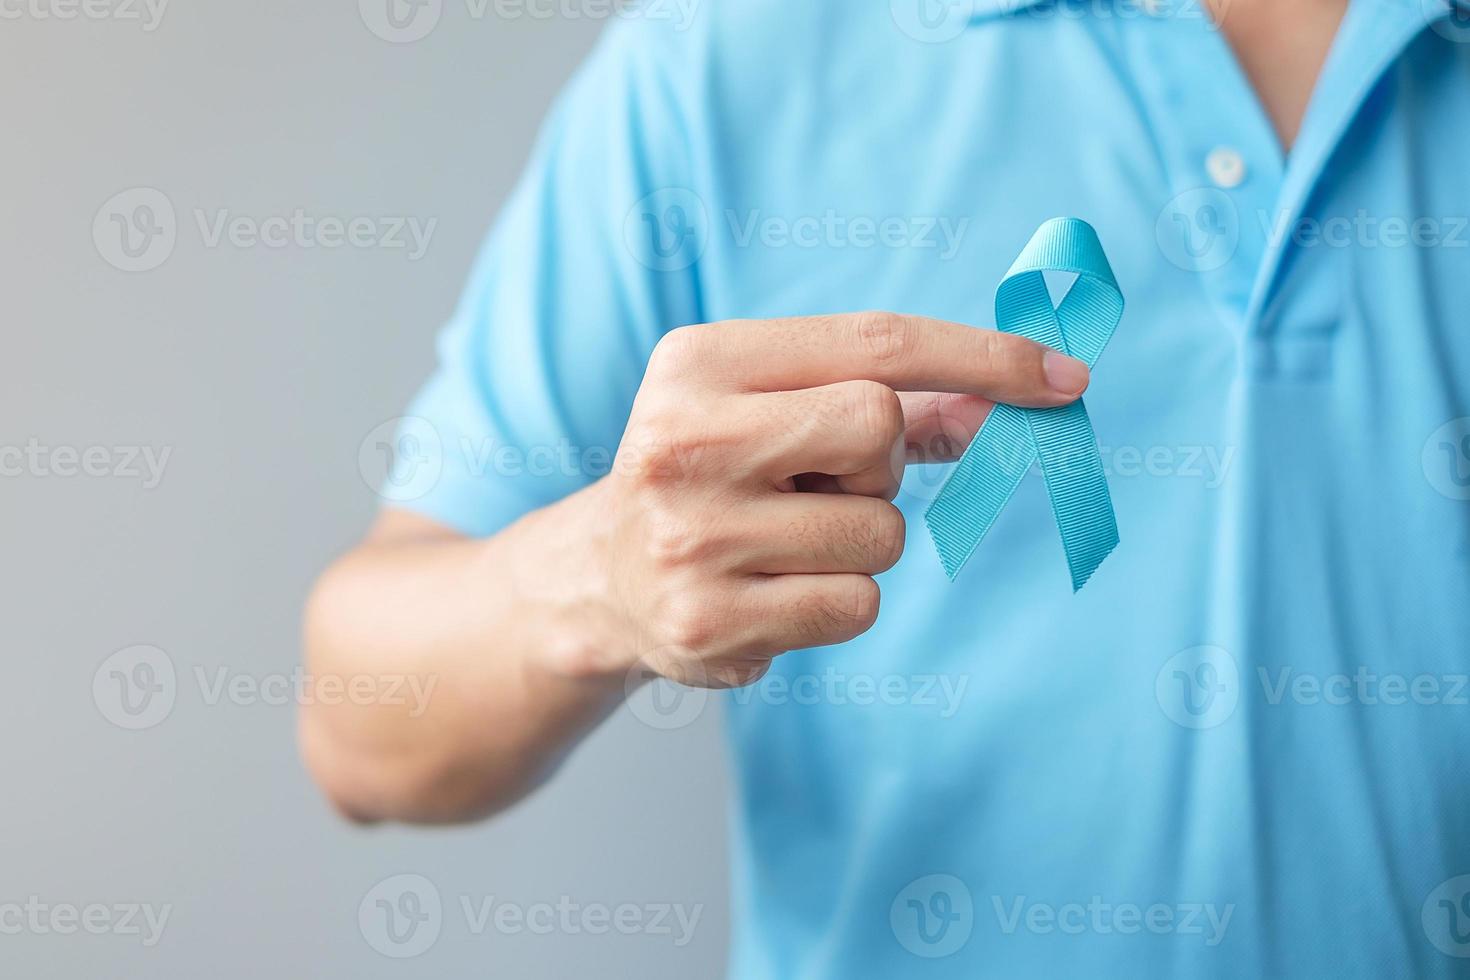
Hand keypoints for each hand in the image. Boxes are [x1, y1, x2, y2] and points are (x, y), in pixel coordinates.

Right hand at [584, 312, 1089, 688]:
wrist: (602, 577)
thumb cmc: (714, 471)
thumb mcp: (777, 408)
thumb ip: (892, 399)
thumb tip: (1015, 397)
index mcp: (697, 364)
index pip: (872, 344)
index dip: (982, 356)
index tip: (1064, 376)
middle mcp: (682, 444)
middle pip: (879, 426)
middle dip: (880, 461)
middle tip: (821, 479)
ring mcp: (691, 539)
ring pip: (880, 533)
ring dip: (860, 538)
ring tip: (785, 538)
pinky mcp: (710, 623)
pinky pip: (857, 605)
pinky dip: (840, 599)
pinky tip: (774, 589)